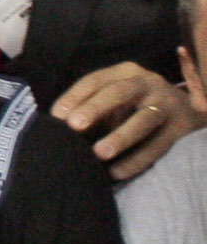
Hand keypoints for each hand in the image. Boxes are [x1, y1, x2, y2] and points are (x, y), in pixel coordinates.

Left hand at [55, 62, 202, 180]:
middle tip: (74, 126)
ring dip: (120, 136)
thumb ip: (91, 108)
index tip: (56, 116)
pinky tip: (117, 171)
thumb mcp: (116, 98)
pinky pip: (159, 145)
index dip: (75, 96)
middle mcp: (148, 83)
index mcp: (126, 72)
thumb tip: (57, 127)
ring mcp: (168, 104)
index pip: (95, 80)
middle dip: (95, 108)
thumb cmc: (136, 105)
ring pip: (144, 119)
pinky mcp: (182, 127)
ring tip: (99, 153)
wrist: (187, 110)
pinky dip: (137, 159)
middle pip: (120, 92)